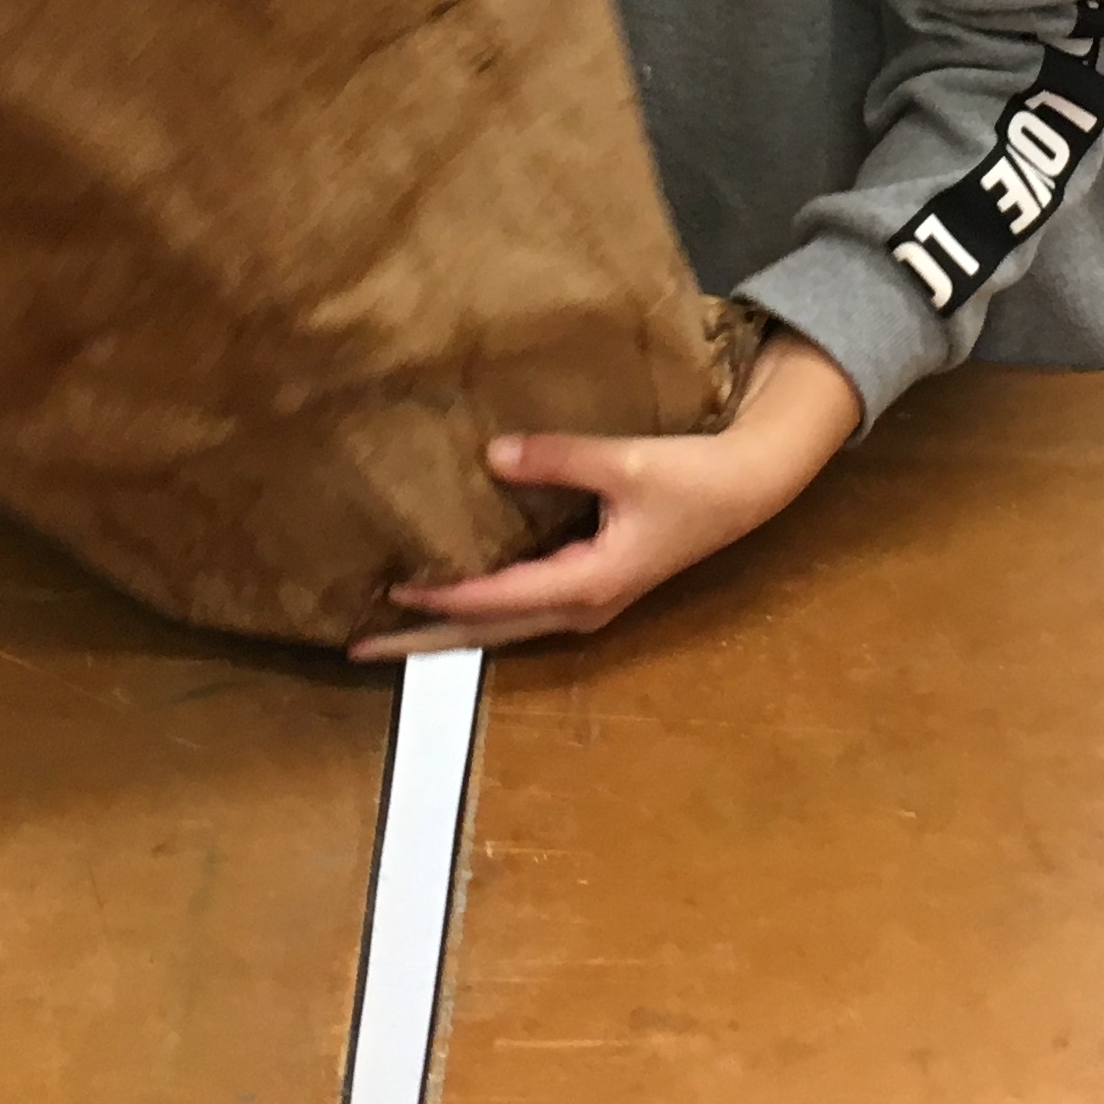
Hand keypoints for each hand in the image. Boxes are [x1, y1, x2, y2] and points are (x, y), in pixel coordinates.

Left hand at [349, 332, 863, 661]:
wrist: (745, 489)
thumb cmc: (693, 479)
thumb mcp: (627, 463)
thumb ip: (559, 459)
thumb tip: (492, 456)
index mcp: (588, 584)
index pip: (498, 598)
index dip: (443, 596)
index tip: (391, 591)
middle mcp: (581, 606)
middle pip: (487, 634)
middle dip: (424, 640)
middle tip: (357, 647)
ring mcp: (585, 602)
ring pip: (501, 627)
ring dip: (446, 629)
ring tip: (388, 629)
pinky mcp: (589, 585)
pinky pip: (519, 607)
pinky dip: (477, 608)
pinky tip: (451, 596)